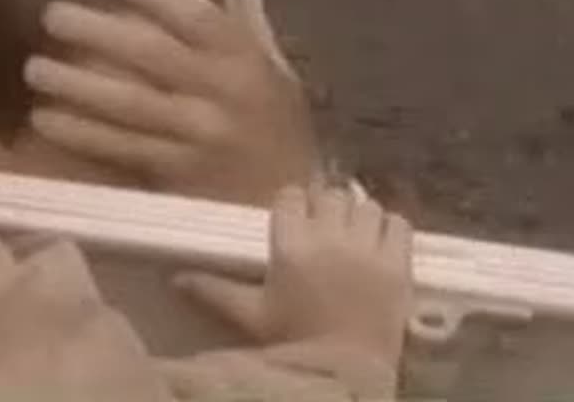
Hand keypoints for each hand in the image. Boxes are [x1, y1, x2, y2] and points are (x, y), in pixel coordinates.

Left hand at [24, 0, 320, 203]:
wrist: (291, 212)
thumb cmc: (282, 136)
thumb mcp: (279, 78)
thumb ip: (252, 33)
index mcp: (246, 61)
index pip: (194, 14)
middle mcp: (222, 95)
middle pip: (151, 54)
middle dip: (97, 31)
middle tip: (53, 16)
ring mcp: (198, 137)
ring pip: (128, 104)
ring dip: (76, 85)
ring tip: (35, 69)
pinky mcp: (176, 176)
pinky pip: (120, 149)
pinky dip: (81, 133)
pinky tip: (46, 119)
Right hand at [175, 183, 412, 361]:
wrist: (343, 379)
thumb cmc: (292, 345)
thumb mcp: (249, 318)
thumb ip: (213, 291)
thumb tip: (174, 277)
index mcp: (290, 245)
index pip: (291, 196)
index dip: (294, 205)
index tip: (295, 220)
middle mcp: (329, 237)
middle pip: (330, 195)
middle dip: (326, 207)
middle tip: (325, 230)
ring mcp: (368, 249)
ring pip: (366, 205)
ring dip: (359, 216)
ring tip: (354, 236)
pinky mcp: (398, 264)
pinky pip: (398, 223)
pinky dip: (390, 228)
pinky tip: (380, 245)